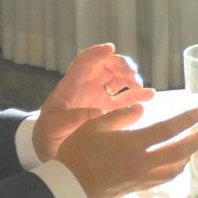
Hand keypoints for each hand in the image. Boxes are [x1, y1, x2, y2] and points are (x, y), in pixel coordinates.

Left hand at [32, 43, 153, 160]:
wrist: (49, 149)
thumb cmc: (47, 134)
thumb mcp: (54, 127)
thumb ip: (73, 119)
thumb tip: (99, 111)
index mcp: (71, 86)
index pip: (84, 63)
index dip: (96, 53)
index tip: (110, 48)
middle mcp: (86, 87)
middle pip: (105, 67)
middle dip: (120, 64)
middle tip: (132, 73)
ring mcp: (98, 97)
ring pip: (117, 79)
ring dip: (130, 77)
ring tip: (139, 85)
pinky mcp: (108, 110)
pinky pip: (125, 98)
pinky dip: (137, 95)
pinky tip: (150, 94)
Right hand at [55, 103, 197, 197]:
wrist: (68, 187)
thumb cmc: (77, 152)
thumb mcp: (94, 125)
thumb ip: (120, 116)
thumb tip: (141, 109)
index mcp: (132, 143)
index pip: (167, 130)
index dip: (186, 120)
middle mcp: (142, 162)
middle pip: (179, 152)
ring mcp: (141, 178)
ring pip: (174, 170)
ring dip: (188, 158)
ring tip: (194, 148)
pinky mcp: (136, 188)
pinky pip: (161, 180)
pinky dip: (172, 171)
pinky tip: (173, 165)